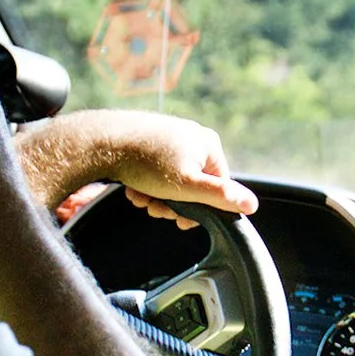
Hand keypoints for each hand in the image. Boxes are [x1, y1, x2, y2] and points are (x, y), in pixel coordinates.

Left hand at [18, 110, 257, 230]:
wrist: (103, 142)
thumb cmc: (146, 163)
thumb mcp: (188, 187)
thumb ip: (220, 197)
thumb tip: (251, 205)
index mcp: (209, 144)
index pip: (218, 188)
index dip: (200, 209)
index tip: (179, 219)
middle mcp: (193, 136)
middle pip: (193, 186)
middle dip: (172, 202)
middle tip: (155, 206)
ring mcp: (171, 137)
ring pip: (172, 181)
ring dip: (156, 196)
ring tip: (141, 195)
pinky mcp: (151, 140)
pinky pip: (156, 171)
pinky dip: (146, 184)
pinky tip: (133, 186)